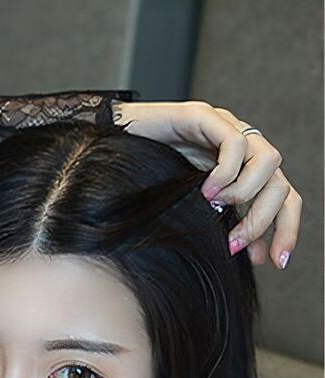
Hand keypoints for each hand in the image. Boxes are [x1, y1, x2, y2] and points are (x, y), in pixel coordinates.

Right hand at [114, 99, 300, 269]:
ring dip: (246, 194)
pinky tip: (205, 190)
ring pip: (269, 162)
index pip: (279, 198)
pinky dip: (226, 172)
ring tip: (213, 207)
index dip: (284, 229)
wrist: (94, 150)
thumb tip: (245, 253)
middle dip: (268, 221)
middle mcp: (237, 149)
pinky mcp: (204, 116)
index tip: (273, 261)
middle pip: (281, 184)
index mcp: (237, 171)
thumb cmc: (129, 181)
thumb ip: (214, 223)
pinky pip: (235, 144)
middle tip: (237, 246)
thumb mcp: (182, 209)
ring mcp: (223, 129)